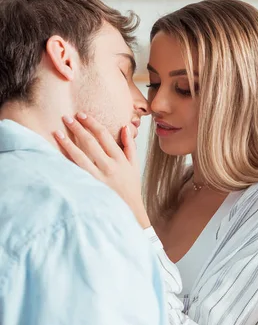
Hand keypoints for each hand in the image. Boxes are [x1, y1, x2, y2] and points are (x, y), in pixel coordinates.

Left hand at [54, 113, 149, 228]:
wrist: (129, 209)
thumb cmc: (130, 187)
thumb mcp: (134, 165)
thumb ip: (129, 145)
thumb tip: (125, 126)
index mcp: (120, 159)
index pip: (104, 135)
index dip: (92, 123)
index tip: (82, 115)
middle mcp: (109, 166)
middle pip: (91, 142)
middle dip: (78, 128)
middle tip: (67, 117)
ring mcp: (99, 177)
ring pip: (80, 156)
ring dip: (67, 143)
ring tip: (57, 132)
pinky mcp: (90, 186)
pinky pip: (76, 171)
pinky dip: (67, 161)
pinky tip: (57, 154)